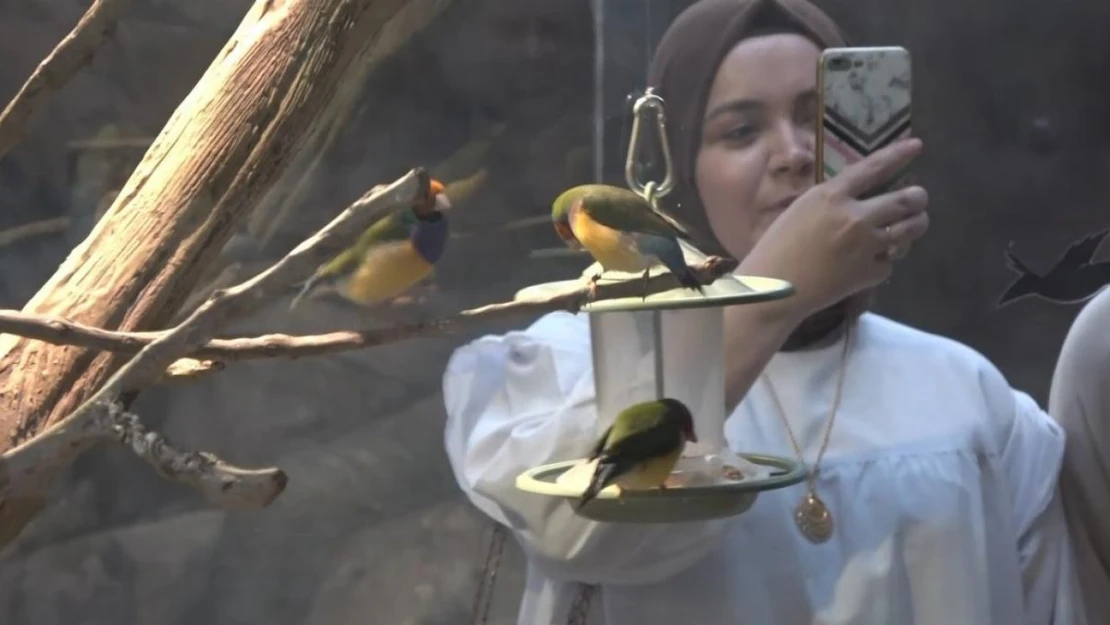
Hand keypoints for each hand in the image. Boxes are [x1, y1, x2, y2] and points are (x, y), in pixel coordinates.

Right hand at [739, 138, 928, 320]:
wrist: (773, 290)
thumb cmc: (776, 247)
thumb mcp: (800, 210)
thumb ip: (832, 200)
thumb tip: (862, 196)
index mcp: (831, 196)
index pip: (874, 167)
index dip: (898, 154)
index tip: (916, 145)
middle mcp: (855, 217)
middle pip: (905, 199)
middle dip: (918, 197)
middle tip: (918, 198)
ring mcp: (866, 246)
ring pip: (911, 229)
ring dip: (916, 223)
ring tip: (912, 224)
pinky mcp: (871, 273)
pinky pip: (891, 260)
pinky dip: (886, 259)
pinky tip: (874, 260)